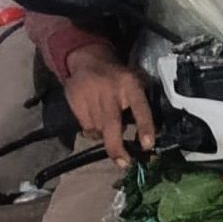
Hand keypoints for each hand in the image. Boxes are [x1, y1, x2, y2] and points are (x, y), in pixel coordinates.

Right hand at [63, 44, 155, 165]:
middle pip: (112, 125)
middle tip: (123, 162)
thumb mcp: (134, 85)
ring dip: (104, 135)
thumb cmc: (117, 78)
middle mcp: (110, 89)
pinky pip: (86, 127)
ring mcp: (90, 94)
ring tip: (107, 124)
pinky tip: (94, 118)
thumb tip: (143, 142)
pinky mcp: (75, 98)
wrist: (88, 59)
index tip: (147, 146)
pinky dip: (92, 130)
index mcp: (130, 84)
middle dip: (117, 147)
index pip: (140, 108)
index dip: (145, 127)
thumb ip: (137, 108)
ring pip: (98, 129)